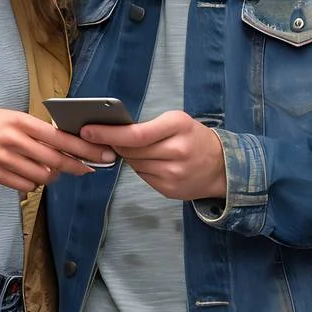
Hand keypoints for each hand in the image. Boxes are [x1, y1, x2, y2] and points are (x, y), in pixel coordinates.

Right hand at [0, 108, 115, 191]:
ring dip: (53, 177)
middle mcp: (14, 139)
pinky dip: (33, 185)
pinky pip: (24, 186)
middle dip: (78, 166)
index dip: (85, 148)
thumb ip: (33, 130)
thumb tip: (61, 143)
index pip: (60, 137)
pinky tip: (31, 177)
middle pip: (56, 160)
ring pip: (42, 177)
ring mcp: (4, 159)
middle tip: (89, 169)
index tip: (102, 153)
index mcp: (20, 121)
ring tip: (53, 172)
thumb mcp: (8, 116)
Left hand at [79, 110, 225, 200]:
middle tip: (100, 138)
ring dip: (127, 157)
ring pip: (135, 164)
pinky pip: (143, 177)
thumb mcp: (177, 122)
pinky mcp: (170, 190)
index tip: (87, 130)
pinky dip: (139, 168)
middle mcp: (177, 150)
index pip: (135, 134)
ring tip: (130, 149)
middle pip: (131, 151)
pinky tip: (147, 162)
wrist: (223, 166)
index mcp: (178, 126)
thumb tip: (112, 134)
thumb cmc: (194, 138)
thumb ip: (148, 127)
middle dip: (113, 144)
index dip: (108, 134)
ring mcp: (174, 173)